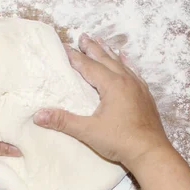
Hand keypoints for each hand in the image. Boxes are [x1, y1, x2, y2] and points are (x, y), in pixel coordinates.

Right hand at [33, 33, 171, 170]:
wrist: (151, 153)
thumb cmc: (120, 141)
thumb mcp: (88, 132)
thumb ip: (63, 121)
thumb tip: (38, 115)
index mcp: (112, 86)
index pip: (88, 66)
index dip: (75, 57)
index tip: (64, 46)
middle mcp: (126, 81)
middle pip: (106, 59)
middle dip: (92, 48)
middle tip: (83, 37)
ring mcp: (138, 88)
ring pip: (121, 64)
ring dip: (108, 52)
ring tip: (101, 42)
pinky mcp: (145, 96)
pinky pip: (134, 73)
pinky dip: (126, 64)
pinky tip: (125, 60)